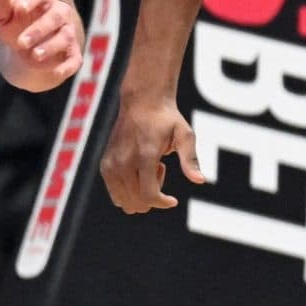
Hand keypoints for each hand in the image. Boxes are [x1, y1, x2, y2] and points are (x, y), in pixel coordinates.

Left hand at [0, 0, 83, 89]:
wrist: (26, 49)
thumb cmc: (14, 26)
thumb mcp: (2, 17)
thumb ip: (0, 4)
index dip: (32, 0)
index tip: (20, 8)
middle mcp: (60, 13)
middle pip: (55, 17)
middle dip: (39, 30)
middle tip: (21, 43)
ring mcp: (68, 33)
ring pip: (65, 37)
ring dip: (51, 47)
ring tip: (35, 56)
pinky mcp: (73, 54)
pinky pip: (74, 60)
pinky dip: (67, 66)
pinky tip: (55, 72)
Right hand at [98, 92, 205, 212]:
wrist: (142, 102)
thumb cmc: (167, 119)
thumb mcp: (185, 135)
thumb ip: (190, 159)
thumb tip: (200, 181)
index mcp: (144, 156)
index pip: (149, 196)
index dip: (162, 203)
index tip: (173, 200)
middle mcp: (123, 162)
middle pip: (137, 202)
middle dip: (154, 196)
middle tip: (160, 169)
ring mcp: (111, 164)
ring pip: (125, 202)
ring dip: (141, 193)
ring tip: (149, 168)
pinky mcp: (104, 165)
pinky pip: (116, 194)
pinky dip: (129, 190)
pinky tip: (138, 169)